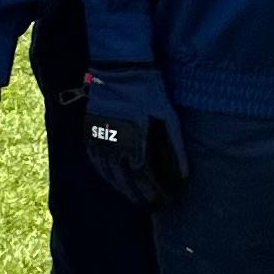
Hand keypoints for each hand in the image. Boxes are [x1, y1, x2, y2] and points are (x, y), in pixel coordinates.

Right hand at [83, 69, 188, 213]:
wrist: (119, 67)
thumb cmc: (148, 90)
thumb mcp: (168, 115)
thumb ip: (176, 146)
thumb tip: (184, 173)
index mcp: (135, 140)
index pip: (143, 177)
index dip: (153, 192)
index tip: (162, 201)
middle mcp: (114, 143)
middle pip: (124, 180)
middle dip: (138, 195)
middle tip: (149, 206)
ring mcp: (99, 137)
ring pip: (107, 172)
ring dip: (120, 188)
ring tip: (132, 198)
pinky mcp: (90, 130)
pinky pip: (94, 158)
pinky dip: (103, 172)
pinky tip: (111, 179)